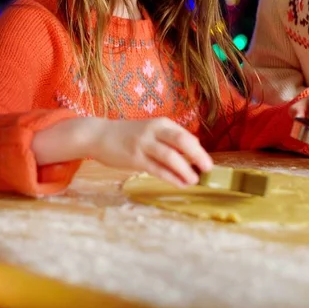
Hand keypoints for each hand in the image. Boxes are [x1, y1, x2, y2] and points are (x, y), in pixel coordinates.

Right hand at [90, 117, 213, 186]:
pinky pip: (157, 170)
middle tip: (209, 169)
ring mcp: (144, 144)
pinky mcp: (134, 158)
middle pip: (182, 142)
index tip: (205, 162)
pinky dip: (171, 178)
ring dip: (185, 170)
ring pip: (170, 157)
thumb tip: (195, 147)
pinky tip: (180, 184)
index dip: (198, 150)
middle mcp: (154, 131)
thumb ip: (170, 137)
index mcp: (161, 123)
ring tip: (194, 180)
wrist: (99, 135)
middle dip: (198, 156)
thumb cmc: (129, 135)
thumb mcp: (151, 130)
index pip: (186, 136)